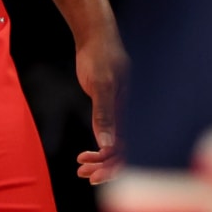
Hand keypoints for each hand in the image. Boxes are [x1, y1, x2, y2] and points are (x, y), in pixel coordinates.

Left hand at [73, 22, 126, 184]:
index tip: (93, 175)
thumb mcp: (101, 84)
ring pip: (117, 146)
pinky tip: (87, 155)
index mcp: (131, 111)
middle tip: (83, 175)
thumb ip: (104, 114)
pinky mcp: (113, 107)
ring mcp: (122, 111)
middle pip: (124, 152)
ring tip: (80, 169)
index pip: (128, 149)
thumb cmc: (100, 56)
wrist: (96, 36)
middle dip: (105, 168)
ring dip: (101, 161)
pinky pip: (112, 135)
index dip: (112, 166)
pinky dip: (100, 148)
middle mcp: (130, 114)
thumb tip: (107, 145)